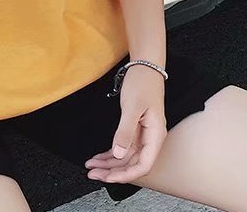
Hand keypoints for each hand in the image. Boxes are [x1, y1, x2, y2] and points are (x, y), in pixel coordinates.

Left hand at [84, 64, 167, 183]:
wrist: (144, 68)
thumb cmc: (142, 84)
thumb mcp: (132, 107)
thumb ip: (125, 131)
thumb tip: (118, 154)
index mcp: (155, 136)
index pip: (143, 165)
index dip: (126, 174)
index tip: (108, 177)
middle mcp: (150, 139)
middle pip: (132, 164)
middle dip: (112, 172)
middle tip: (93, 174)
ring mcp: (143, 134)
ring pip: (126, 157)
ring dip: (109, 164)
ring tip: (91, 167)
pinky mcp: (135, 129)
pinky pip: (123, 146)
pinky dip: (110, 153)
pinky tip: (98, 157)